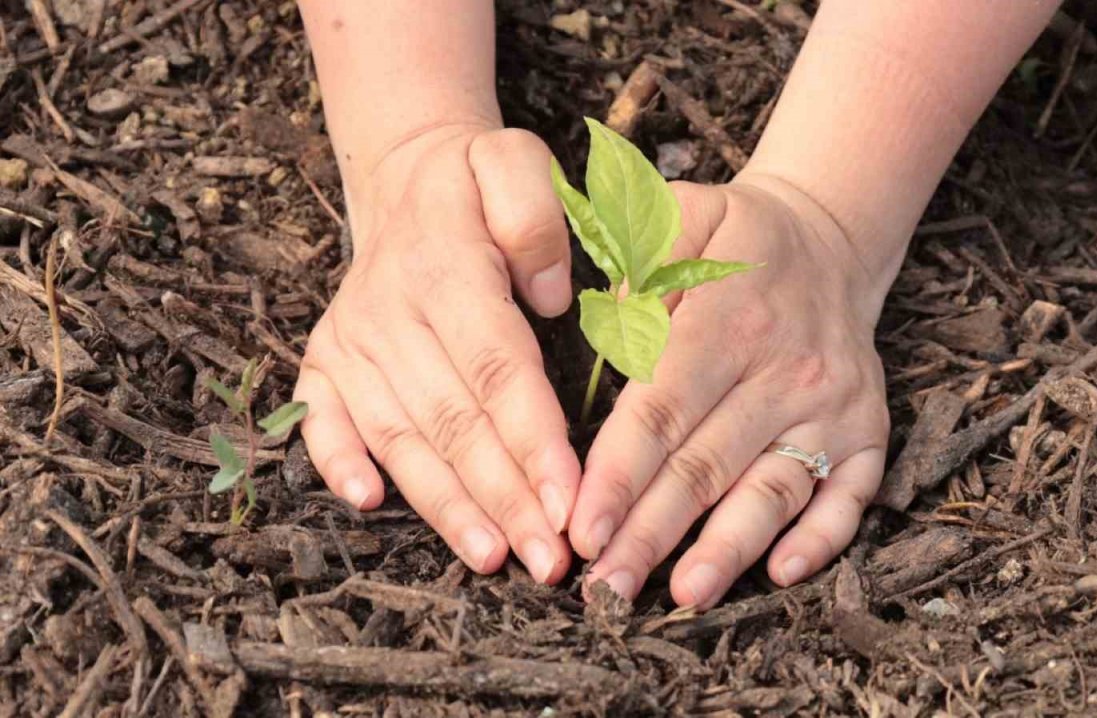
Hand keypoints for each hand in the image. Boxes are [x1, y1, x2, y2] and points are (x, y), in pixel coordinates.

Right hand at [293, 124, 580, 583]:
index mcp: (446, 268)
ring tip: (491, 556)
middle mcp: (390, 312)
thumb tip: (549, 296)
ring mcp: (352, 341)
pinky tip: (366, 505)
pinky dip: (338, 461)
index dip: (533, 440)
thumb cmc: (476, 184)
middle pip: (454, 419)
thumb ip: (535, 214)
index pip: (498, 369)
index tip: (570, 500)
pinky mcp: (325, 361)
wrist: (405, 176)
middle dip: (503, 497)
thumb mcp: (515, 162)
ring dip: (444, 504)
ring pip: (402, 436)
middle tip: (548, 560)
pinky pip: (321, 419)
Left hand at [568, 175, 890, 606]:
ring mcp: (833, 407)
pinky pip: (850, 496)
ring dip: (729, 549)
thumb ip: (636, 257)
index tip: (580, 527)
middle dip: (652, 531)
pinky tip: (782, 573)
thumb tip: (598, 315)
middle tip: (605, 588)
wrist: (828, 240)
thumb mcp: (682, 217)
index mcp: (729, 318)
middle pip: (708, 463)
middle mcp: (786, 369)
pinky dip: (821, 539)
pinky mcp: (867, 432)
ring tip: (683, 594)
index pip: (664, 407)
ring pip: (774, 489)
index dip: (621, 473)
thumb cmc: (733, 242)